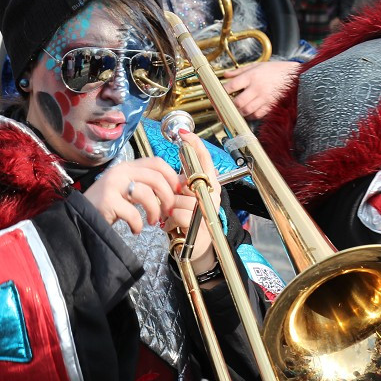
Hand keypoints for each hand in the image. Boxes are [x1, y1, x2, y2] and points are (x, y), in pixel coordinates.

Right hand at [84, 157, 183, 234]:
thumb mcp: (127, 189)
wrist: (80, 218)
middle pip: (155, 177)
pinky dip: (138, 224)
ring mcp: (112, 185)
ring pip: (146, 193)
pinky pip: (132, 213)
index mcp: (127, 166)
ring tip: (152, 221)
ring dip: (154, 211)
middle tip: (168, 210)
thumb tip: (174, 187)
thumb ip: (145, 185)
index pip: (156, 162)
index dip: (171, 176)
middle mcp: (120, 172)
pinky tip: (135, 229)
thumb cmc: (107, 206)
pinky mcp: (107, 201)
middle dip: (167, 196)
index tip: (177, 191)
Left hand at [164, 131, 222, 274]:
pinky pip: (177, 214)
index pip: (204, 160)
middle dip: (174, 190)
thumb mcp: (186, 197)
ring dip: (168, 208)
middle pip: (187, 181)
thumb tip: (172, 171)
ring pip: (178, 199)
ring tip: (172, 216)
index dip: (195, 146)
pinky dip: (170, 220)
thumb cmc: (189, 219)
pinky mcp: (199, 224)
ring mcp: (207, 209)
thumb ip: (183, 183)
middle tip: (174, 199)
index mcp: (209, 185)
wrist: (197, 246)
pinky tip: (173, 225)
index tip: (185, 134)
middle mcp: (211, 194)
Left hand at [223, 60, 300, 119]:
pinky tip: (248, 112)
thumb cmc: (275, 70)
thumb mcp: (256, 66)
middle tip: (227, 105)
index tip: (219, 94)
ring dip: (239, 112)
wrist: (294, 75)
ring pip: (246, 111)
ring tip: (237, 109)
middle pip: (238, 102)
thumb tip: (226, 75)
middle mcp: (257, 88)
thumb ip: (239, 71)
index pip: (232, 86)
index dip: (223, 91)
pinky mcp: (270, 106)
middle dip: (230, 105)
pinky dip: (250, 116)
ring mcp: (264, 98)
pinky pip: (257, 115)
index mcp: (252, 76)